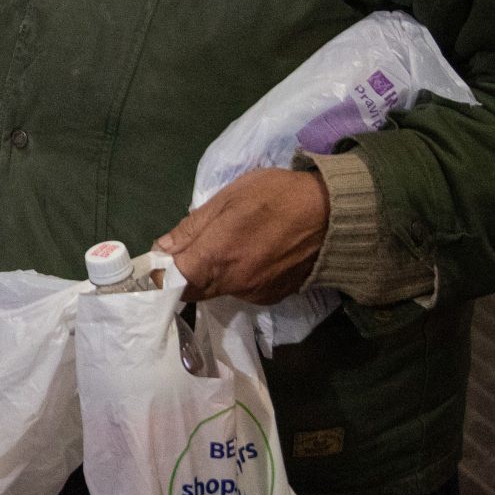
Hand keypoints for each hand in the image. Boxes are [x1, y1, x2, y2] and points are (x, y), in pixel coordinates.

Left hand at [153, 166, 329, 303]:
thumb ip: (192, 228)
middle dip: (186, 274)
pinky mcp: (273, 297)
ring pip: (219, 290)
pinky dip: (239, 276)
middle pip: (194, 290)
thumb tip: (161, 250)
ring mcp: (255, 294)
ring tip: (231, 244)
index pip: (171, 284)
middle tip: (192, 249)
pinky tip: (253, 253)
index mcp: (216, 258)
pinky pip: (243, 290)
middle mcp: (233, 285)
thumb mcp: (228, 198)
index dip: (159, 275)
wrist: (335, 214)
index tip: (158, 263)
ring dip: (214, 274)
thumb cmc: (277, 196)